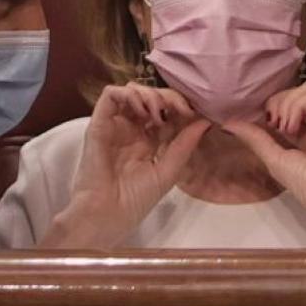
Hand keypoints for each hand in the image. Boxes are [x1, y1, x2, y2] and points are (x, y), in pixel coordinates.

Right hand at [39, 83, 211, 247]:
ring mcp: (115, 125)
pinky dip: (129, 94)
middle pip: (150, 97)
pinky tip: (143, 110)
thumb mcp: (168, 171)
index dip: (180, 106)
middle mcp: (131, 130)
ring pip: (132, 91)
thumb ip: (185, 145)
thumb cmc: (135, 200)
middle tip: (181, 109)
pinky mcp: (99, 123)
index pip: (165, 112)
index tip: (194, 113)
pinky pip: (110, 95)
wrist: (108, 214)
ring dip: (149, 93)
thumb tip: (205, 120)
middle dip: (169, 97)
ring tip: (159, 111)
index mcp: (147, 141)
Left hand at [220, 83, 305, 247]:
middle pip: (296, 92)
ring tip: (285, 128)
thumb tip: (227, 124)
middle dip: (278, 103)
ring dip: (287, 105)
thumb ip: (254, 137)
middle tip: (274, 124)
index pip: (289, 104)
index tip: (266, 123)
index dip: (274, 106)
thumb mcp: (273, 158)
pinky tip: (294, 125)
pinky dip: (299, 105)